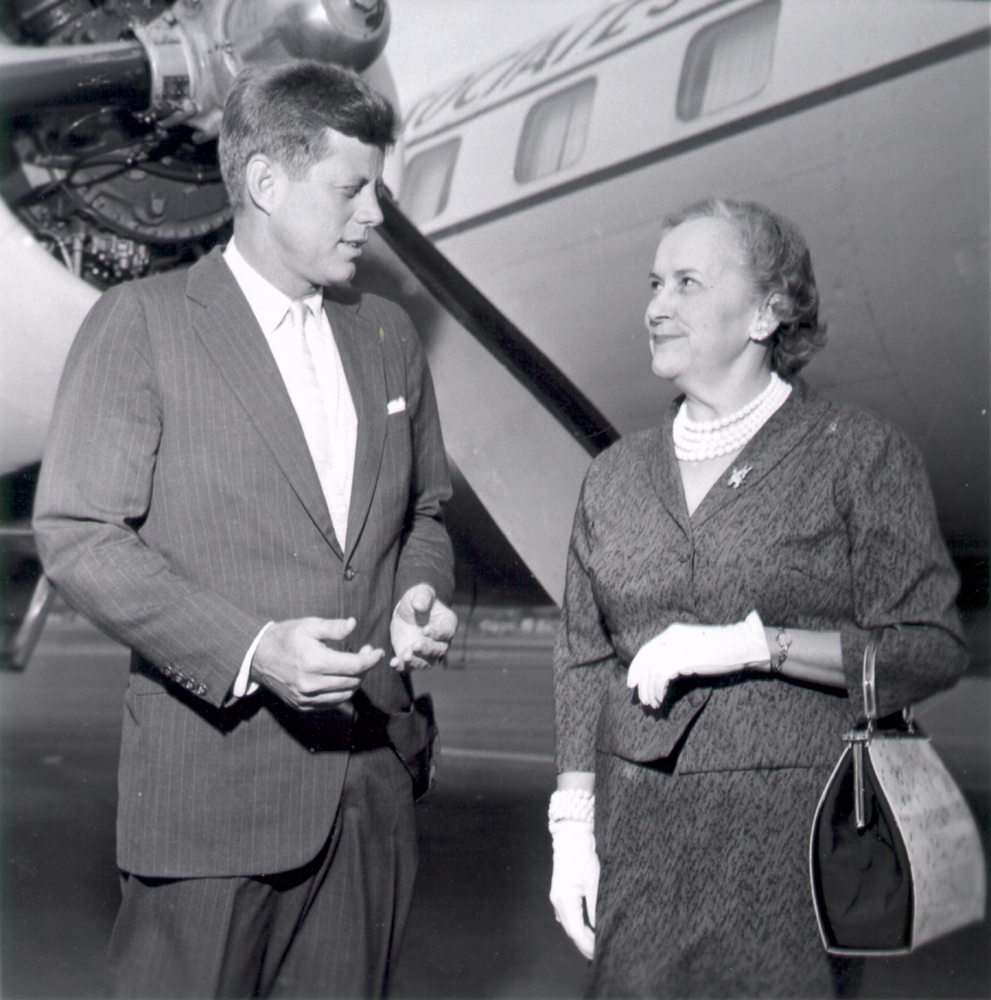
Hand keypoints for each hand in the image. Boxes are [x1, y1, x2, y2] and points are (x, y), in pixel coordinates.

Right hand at [251, 617, 382, 709]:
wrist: (257, 656)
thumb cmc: (285, 637)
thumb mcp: (308, 625)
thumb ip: (333, 627)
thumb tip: (353, 624)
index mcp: (314, 662)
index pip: (354, 666)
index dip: (371, 659)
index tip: (378, 652)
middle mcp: (311, 684)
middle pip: (353, 681)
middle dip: (365, 668)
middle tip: (366, 653)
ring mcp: (306, 698)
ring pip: (345, 695)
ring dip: (356, 681)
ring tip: (356, 666)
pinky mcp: (302, 705)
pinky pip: (332, 703)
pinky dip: (343, 692)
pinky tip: (342, 678)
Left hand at [389, 583, 457, 669]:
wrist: (407, 611)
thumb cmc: (419, 599)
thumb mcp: (420, 593)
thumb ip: (422, 597)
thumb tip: (419, 605)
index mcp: (447, 624)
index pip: (446, 632)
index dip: (437, 633)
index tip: (425, 630)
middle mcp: (441, 642)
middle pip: (438, 651)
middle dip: (427, 650)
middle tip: (415, 646)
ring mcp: (427, 652)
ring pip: (426, 663)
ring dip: (416, 662)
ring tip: (405, 657)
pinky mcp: (413, 658)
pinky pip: (410, 667)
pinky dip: (402, 667)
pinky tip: (394, 663)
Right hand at [549, 817, 598, 959]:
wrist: (571, 838)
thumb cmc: (584, 857)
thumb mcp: (594, 881)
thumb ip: (596, 907)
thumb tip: (601, 928)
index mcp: (565, 900)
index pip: (577, 932)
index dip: (589, 946)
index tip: (602, 952)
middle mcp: (558, 902)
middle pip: (571, 932)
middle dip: (586, 945)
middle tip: (603, 953)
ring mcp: (557, 899)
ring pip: (569, 926)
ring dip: (582, 937)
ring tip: (598, 944)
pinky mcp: (560, 895)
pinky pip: (568, 917)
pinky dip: (578, 926)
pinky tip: (589, 930)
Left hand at [627, 611, 769, 707]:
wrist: (741, 645)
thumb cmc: (723, 649)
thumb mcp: (695, 647)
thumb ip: (679, 653)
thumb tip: (664, 672)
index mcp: (673, 632)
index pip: (646, 650)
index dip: (636, 667)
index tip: (632, 683)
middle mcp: (670, 637)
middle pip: (645, 661)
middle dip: (640, 682)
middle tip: (640, 698)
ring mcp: (675, 647)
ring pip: (652, 672)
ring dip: (650, 691)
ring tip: (653, 704)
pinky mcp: (682, 659)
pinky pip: (660, 678)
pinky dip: (658, 691)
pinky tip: (661, 700)